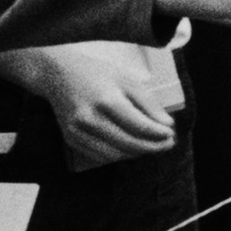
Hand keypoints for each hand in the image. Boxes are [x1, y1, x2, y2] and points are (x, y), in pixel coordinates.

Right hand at [27, 45, 180, 165]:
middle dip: (153, 147)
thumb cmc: (97, 74)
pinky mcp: (71, 139)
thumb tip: (167, 125)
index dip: (159, 134)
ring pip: (116, 154)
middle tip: (168, 144)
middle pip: (129, 143)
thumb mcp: (126, 80)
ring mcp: (78, 132)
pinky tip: (132, 147)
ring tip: (154, 146)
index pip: (139, 126)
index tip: (172, 134)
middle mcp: (90, 119)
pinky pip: (101, 156)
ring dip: (138, 153)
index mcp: (107, 100)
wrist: (58, 75)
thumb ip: (148, 103)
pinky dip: (120, 155)